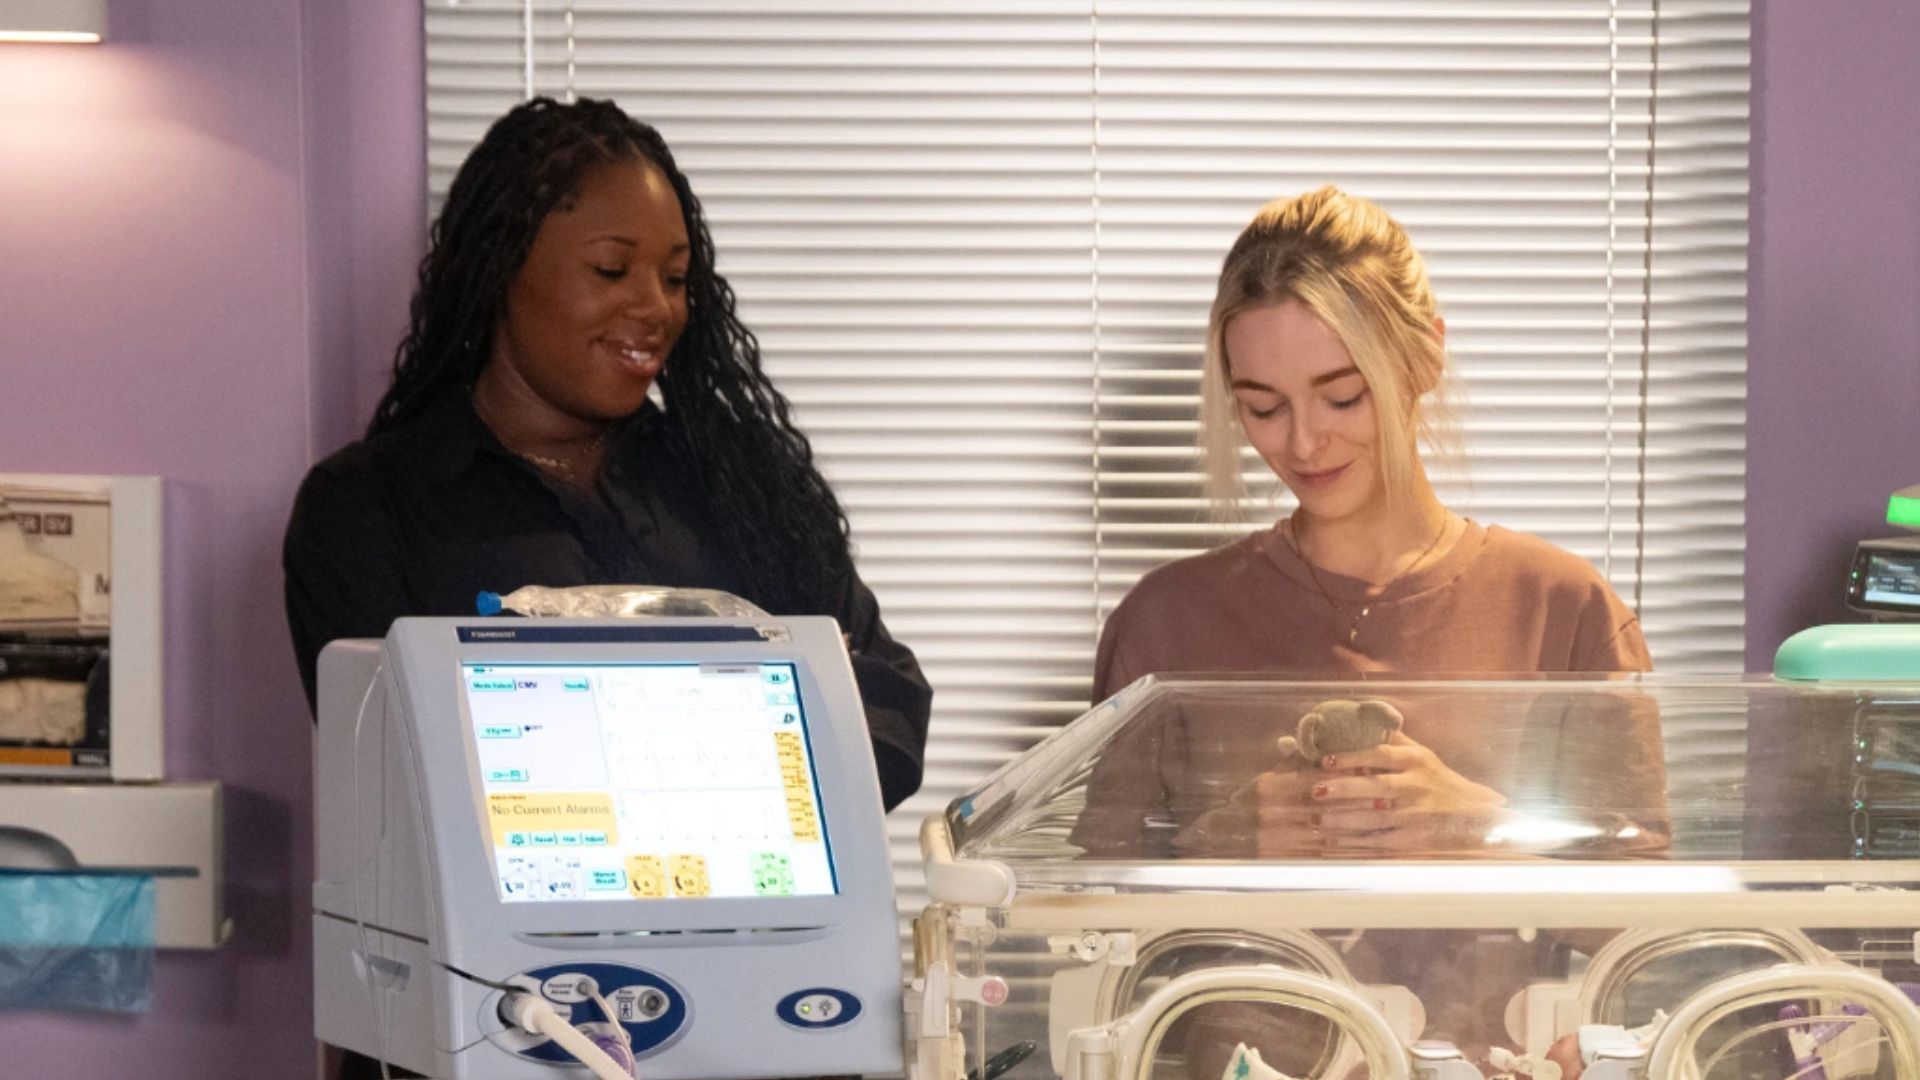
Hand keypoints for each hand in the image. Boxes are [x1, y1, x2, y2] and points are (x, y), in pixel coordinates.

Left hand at [1286, 731, 1507, 855]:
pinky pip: (1381, 841)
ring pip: (1375, 817)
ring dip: (1344, 820)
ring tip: (1317, 819)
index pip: (1380, 754)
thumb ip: (1394, 740)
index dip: (1352, 757)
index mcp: (1416, 760)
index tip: (1325, 760)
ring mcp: (1416, 814)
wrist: (1475, 814)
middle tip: (1316, 790)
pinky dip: (1356, 843)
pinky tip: (1335, 842)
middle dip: (1344, 789)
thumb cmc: (1440, 780)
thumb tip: (1361, 718)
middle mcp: (1416, 786)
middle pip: (1377, 786)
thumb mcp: (1422, 755)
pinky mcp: (1415, 839)